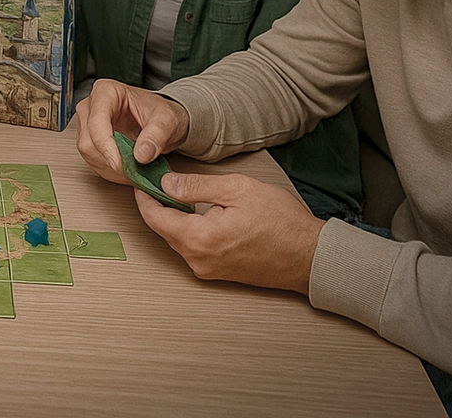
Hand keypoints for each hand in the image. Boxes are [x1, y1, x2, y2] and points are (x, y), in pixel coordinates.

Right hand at [75, 79, 189, 183]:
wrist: (162, 121)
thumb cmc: (161, 113)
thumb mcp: (167, 120)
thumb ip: (156, 136)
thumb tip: (141, 155)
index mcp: (106, 92)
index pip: (96, 123)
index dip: (106, 146)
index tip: (120, 164)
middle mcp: (91, 107)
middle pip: (88, 141)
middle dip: (111, 160)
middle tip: (135, 171)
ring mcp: (87, 125)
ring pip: (88, 154)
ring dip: (111, 168)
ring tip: (135, 170)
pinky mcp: (90, 142)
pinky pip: (93, 162)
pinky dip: (110, 171)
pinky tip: (128, 170)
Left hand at [136, 171, 324, 293]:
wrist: (310, 256)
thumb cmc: (282, 223)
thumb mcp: (237, 189)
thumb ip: (197, 186)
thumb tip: (167, 183)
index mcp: (199, 239)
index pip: (154, 218)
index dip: (144, 196)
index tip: (140, 179)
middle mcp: (198, 260)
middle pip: (163, 230)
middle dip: (157, 204)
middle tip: (156, 180)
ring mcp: (208, 270)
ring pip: (177, 239)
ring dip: (173, 217)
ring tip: (176, 191)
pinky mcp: (218, 272)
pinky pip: (193, 248)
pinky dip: (188, 229)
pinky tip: (196, 212)